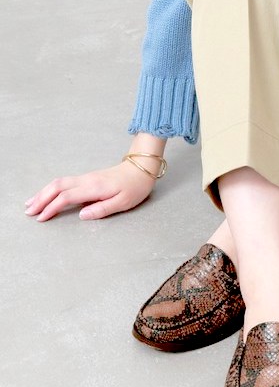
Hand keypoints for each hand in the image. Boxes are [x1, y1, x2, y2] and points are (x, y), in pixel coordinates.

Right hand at [24, 161, 156, 221]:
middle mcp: (87, 180)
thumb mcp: (123, 203)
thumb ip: (102, 209)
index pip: (66, 197)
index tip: (42, 218)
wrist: (141, 168)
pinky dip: (52, 188)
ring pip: (58, 182)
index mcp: (94, 188)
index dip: (52, 207)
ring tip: (31, 203)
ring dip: (43, 192)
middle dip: (41, 199)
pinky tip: (47, 194)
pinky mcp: (88, 178)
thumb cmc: (135, 187)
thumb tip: (81, 215)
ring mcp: (86, 177)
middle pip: (57, 187)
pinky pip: (65, 182)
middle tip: (28, 211)